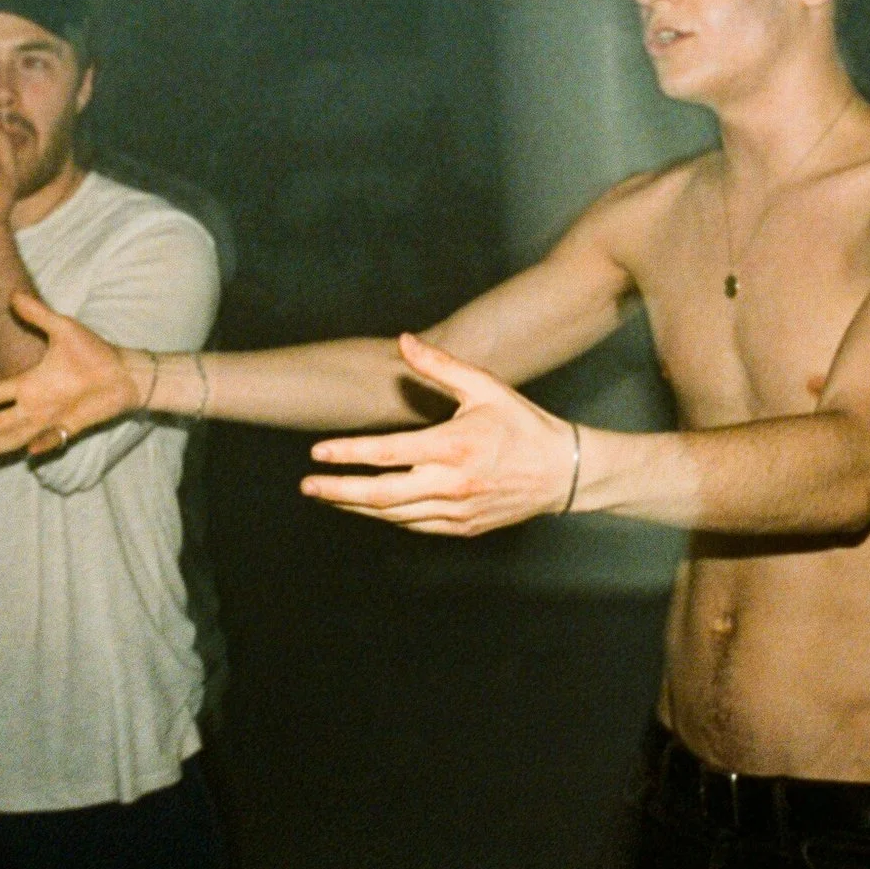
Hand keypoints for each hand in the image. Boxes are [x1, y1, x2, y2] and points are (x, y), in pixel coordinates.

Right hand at [0, 291, 137, 459]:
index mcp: (29, 383)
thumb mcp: (63, 329)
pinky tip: (29, 454)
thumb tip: (13, 295)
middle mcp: (35, 404)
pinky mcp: (71, 426)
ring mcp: (51, 417)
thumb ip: (38, 314)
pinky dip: (43, 445)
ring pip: (16, 436)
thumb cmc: (93, 351)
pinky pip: (53, 439)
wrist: (123, 371)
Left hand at [301, 333, 579, 536]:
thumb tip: (404, 341)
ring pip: (394, 514)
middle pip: (381, 494)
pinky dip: (387, 517)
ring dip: (356, 507)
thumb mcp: (484, 387)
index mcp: (453, 446)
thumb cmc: (521, 424)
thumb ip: (440, 365)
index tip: (317, 453)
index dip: (348, 454)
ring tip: (327, 496)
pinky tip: (368, 508)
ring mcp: (456, 511)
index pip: (387, 452)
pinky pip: (414, 526)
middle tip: (307, 486)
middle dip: (338, 491)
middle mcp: (451, 483)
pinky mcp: (463, 527)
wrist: (562, 473)